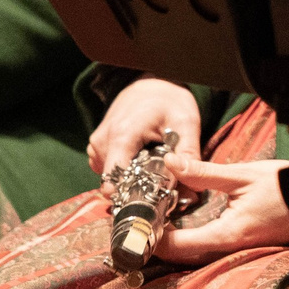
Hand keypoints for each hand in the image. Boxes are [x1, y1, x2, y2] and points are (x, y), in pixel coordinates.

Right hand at [87, 77, 202, 187]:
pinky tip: (141, 162)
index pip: (115, 179)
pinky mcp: (97, 148)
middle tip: (161, 188)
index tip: (152, 203)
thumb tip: (191, 189)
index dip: (132, 196)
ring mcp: (96, 145)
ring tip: (152, 169)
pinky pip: (108, 170)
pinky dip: (124, 172)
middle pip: (114, 182)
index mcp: (122, 135)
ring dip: (130, 181)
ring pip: (111, 179)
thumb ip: (188, 156)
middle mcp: (103, 141)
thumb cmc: (169, 102)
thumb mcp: (187, 123)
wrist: (150, 86)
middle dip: (136, 190)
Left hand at [147, 156, 288, 263]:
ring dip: (175, 246)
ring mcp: (240, 251)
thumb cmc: (287, 186)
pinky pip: (209, 251)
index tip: (139, 226)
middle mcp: (233, 249)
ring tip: (156, 227)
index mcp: (230, 234)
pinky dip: (191, 243)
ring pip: (196, 257)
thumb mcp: (243, 174)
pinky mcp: (245, 247)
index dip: (156, 239)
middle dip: (160, 245)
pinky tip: (182, 230)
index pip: (182, 245)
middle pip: (185, 257)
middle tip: (141, 228)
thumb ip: (204, 173)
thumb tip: (171, 163)